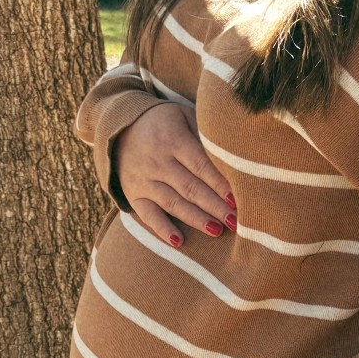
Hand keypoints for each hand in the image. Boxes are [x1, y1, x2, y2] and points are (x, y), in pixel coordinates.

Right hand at [114, 103, 234, 246]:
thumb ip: (204, 133)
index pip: (201, 165)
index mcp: (173, 140)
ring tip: (217, 231)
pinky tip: (178, 241)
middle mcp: (157, 161)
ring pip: (173, 203)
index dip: (220, 183)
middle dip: (214, 206)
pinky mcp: (133, 194)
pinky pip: (147, 215)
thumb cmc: (164, 122)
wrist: (120, 127)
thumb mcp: (183, 116)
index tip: (238, 199)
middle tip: (236, 221)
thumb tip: (233, 155)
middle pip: (190, 188)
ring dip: (196, 219)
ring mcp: (143, 180)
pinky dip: (162, 229)